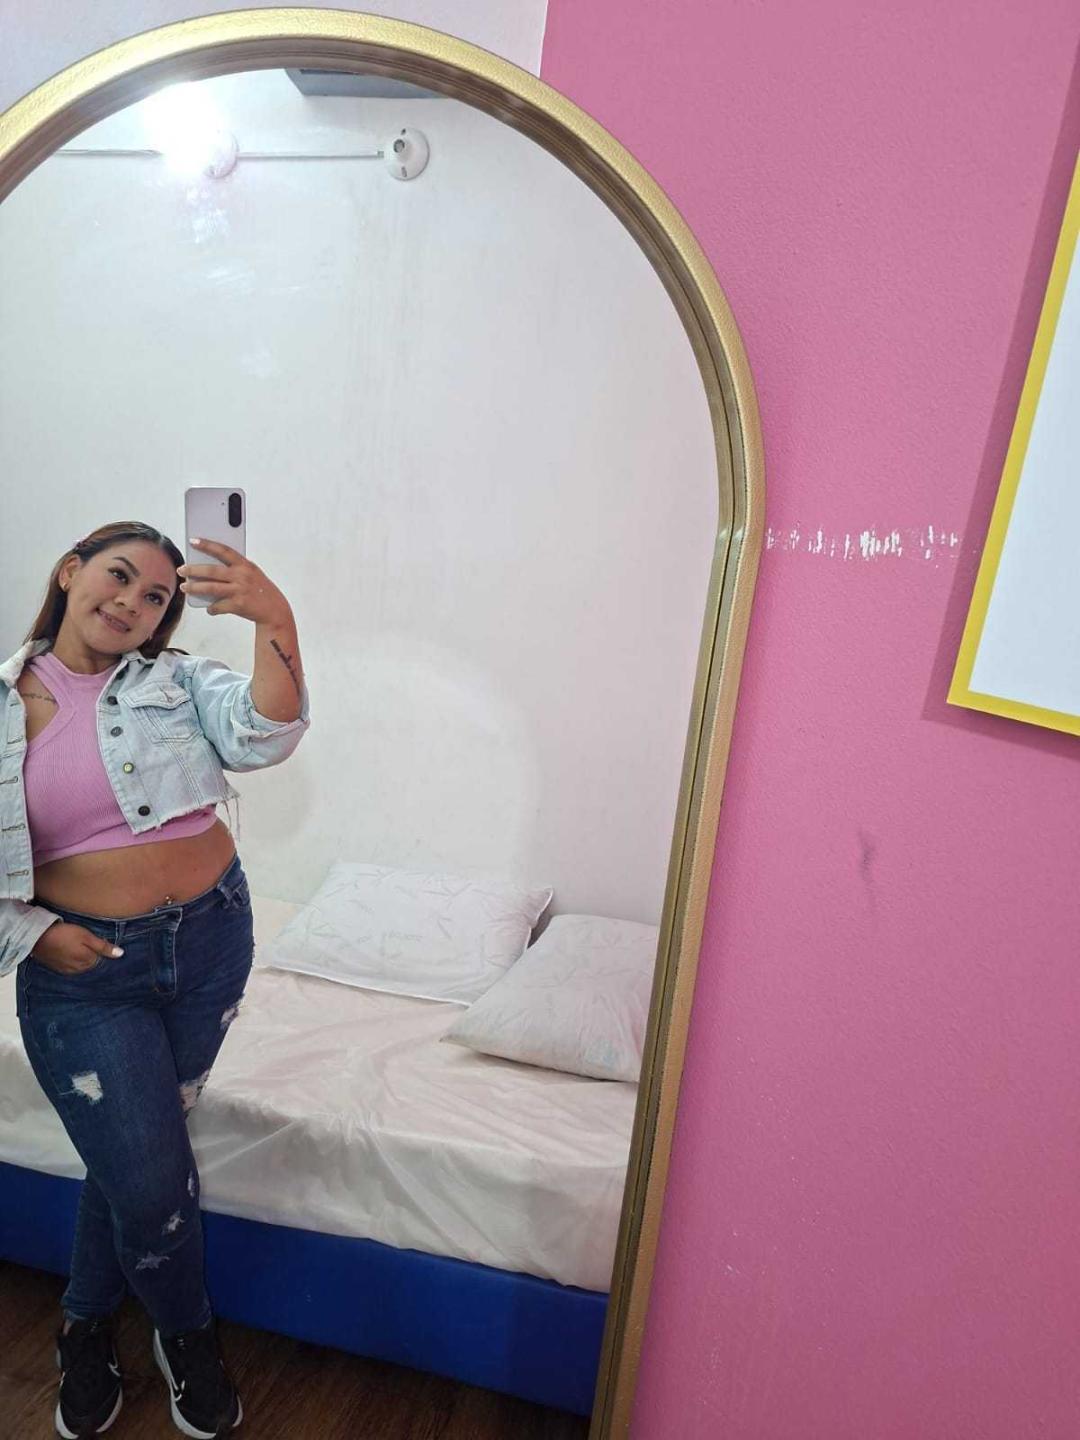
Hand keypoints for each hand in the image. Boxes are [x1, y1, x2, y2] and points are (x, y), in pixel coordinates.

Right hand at [31, 921, 122, 974]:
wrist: (37, 936)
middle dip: (92, 955)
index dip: (101, 950)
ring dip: (81, 958)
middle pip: (91, 963)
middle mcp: (78, 970)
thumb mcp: (86, 937)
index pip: (101, 959)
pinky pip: (69, 966)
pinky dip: (71, 960)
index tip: (98, 941)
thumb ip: (103, 946)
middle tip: (87, 942)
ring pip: (80, 965)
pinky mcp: (56, 967)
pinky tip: (68, 951)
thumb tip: (121, 954)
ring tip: (76, 946)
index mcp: (88, 962)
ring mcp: (66, 970)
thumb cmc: (65, 934)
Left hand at [176, 539, 292, 625]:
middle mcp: (242, 576)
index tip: (193, 541)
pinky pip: (218, 606)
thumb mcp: (252, 574)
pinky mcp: (238, 605)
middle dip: (193, 570)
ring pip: (210, 588)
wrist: (275, 611)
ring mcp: (240, 591)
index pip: (223, 550)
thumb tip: (209, 570)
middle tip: (182, 569)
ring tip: (185, 587)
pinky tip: (209, 609)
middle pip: (212, 570)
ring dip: (195, 588)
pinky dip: (211, 608)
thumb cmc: (261, 591)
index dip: (207, 545)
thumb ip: (235, 570)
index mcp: (245, 565)